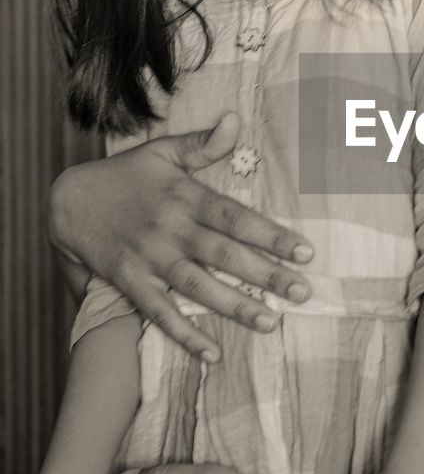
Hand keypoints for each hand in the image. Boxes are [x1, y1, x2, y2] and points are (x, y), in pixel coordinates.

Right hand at [49, 112, 314, 358]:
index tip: (305, 251)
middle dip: (265, 274)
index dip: (271, 234)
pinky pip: (159, 312)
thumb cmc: (125, 175)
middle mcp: (170, 228)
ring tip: (271, 323)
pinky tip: (213, 353)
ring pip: (196, 286)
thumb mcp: (163, 152)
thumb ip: (203, 144)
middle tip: (303, 292)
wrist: (67, 200)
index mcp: (184, 196)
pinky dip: (184, 334)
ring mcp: (148, 257)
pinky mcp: (129, 281)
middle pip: (223, 254)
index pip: (235, 217)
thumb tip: (235, 119)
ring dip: (234, 306)